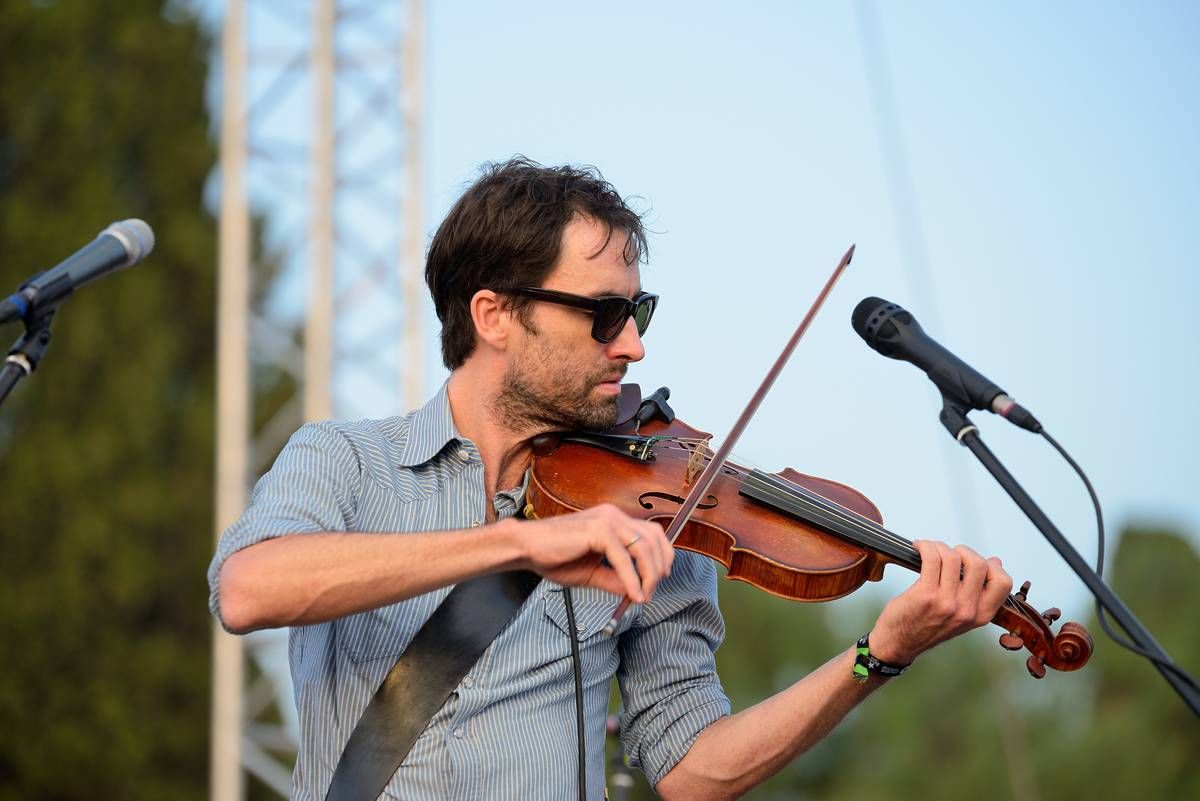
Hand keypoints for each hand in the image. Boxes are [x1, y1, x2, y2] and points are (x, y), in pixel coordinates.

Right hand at [515, 503, 673, 601]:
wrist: (526, 548)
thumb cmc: (553, 557)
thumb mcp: (592, 573)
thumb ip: (615, 580)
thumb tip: (636, 593)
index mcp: (613, 520)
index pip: (651, 533)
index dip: (662, 555)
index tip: (660, 578)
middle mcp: (613, 516)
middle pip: (653, 538)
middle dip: (659, 567)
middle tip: (652, 591)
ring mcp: (606, 520)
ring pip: (643, 547)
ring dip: (648, 575)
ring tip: (643, 596)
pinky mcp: (597, 530)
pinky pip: (623, 558)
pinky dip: (631, 579)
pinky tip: (632, 594)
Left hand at [868, 540, 1012, 664]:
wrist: (899, 643)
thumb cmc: (928, 626)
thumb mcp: (962, 615)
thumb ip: (978, 592)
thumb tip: (996, 561)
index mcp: (981, 615)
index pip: (1003, 582)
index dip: (992, 565)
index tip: (974, 561)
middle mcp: (967, 610)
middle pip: (979, 564)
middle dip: (964, 551)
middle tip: (949, 553)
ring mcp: (947, 602)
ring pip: (953, 557)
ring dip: (940, 547)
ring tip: (930, 550)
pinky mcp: (926, 595)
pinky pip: (931, 558)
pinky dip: (925, 547)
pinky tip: (919, 548)